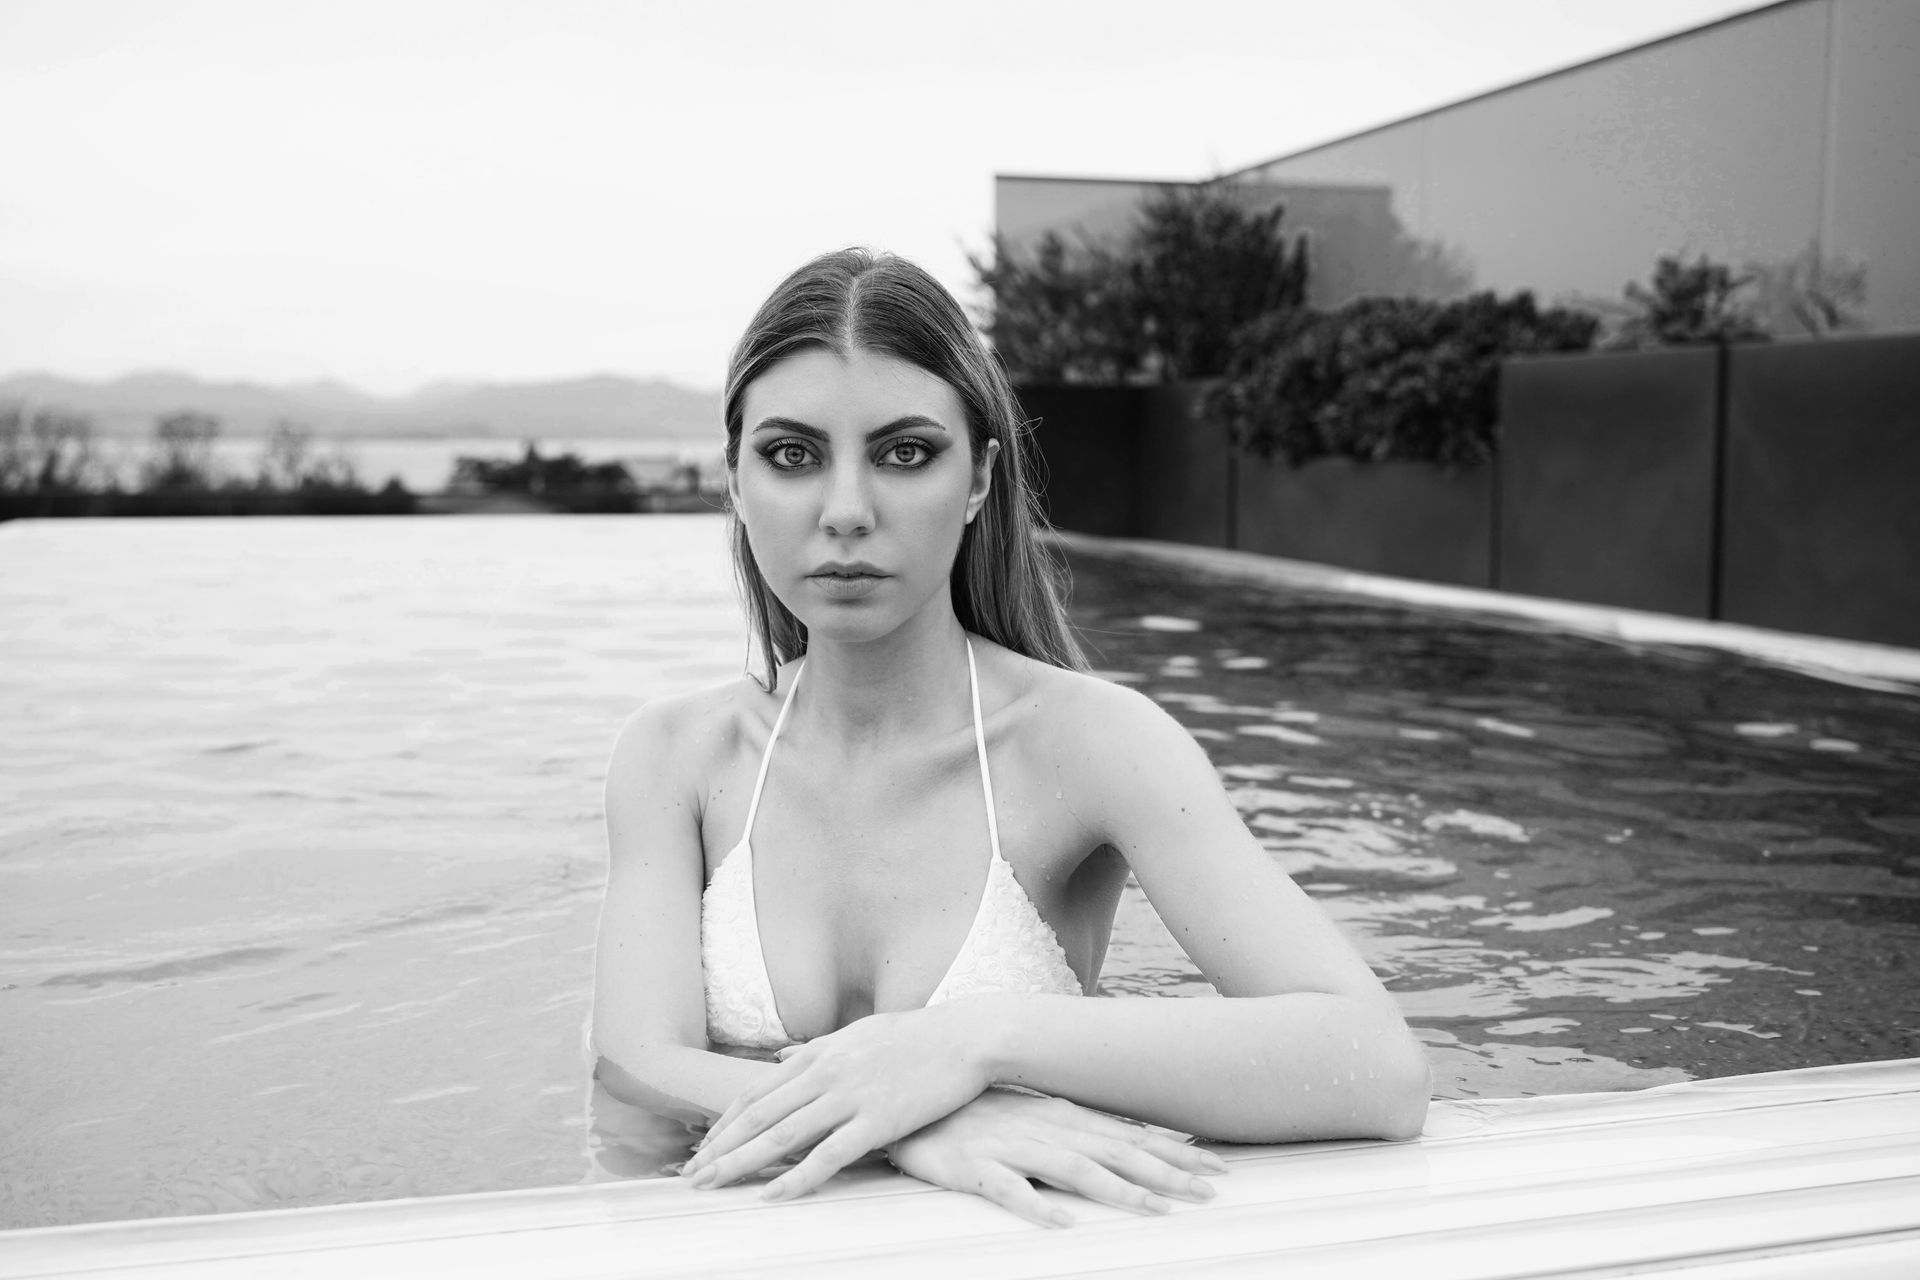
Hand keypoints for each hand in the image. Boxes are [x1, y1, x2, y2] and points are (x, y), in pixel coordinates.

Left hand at [681, 1004, 985, 1198]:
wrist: (968, 1036)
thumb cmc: (917, 1037)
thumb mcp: (858, 1033)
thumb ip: (820, 1049)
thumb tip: (786, 1056)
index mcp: (819, 1052)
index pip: (756, 1092)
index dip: (724, 1123)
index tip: (703, 1147)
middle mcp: (825, 1072)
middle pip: (758, 1115)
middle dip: (719, 1147)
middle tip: (690, 1175)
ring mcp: (850, 1095)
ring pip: (781, 1134)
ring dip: (741, 1162)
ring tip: (712, 1185)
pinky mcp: (878, 1120)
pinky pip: (829, 1155)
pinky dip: (797, 1176)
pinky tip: (773, 1195)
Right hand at [885, 1089, 1225, 1227]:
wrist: (910, 1099)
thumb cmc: (975, 1112)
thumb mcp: (1033, 1114)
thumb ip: (1076, 1129)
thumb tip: (1125, 1145)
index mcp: (1063, 1116)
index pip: (1131, 1133)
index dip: (1176, 1150)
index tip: (1218, 1165)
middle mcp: (1045, 1127)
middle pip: (1116, 1151)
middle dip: (1167, 1171)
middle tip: (1211, 1189)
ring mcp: (1011, 1146)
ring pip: (1074, 1169)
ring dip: (1117, 1190)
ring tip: (1154, 1209)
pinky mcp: (974, 1167)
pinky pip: (1009, 1189)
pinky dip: (1036, 1206)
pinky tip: (1061, 1223)